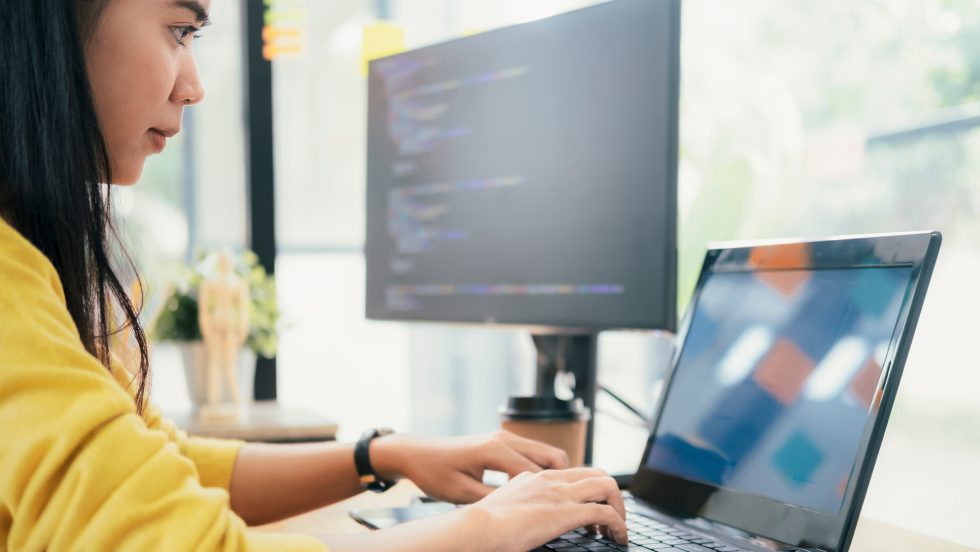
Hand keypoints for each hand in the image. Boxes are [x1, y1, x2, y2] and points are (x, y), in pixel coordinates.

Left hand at [371, 430, 568, 503]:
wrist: (417, 453)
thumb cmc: (435, 474)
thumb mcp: (462, 494)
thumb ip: (492, 501)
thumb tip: (518, 512)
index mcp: (496, 451)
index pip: (538, 474)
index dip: (556, 493)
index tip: (572, 509)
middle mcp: (504, 439)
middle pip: (552, 456)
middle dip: (568, 479)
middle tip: (577, 502)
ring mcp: (504, 437)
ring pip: (546, 452)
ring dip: (558, 472)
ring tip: (564, 497)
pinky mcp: (501, 440)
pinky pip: (533, 452)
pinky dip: (544, 467)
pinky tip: (543, 487)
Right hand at [466, 468, 627, 551]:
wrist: (476, 528)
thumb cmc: (481, 526)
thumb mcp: (503, 507)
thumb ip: (518, 507)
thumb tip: (522, 521)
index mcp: (535, 477)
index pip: (573, 474)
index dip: (589, 491)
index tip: (591, 512)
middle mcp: (551, 480)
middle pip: (597, 474)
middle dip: (611, 496)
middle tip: (610, 519)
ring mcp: (560, 494)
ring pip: (607, 486)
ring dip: (619, 508)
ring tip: (617, 530)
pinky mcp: (567, 512)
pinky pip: (605, 513)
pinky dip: (618, 525)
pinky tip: (618, 538)